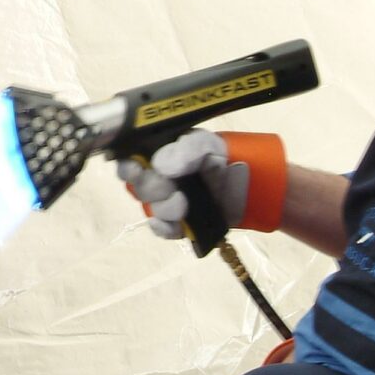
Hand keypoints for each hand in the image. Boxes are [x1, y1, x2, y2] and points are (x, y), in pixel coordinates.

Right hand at [115, 125, 248, 240]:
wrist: (247, 184)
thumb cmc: (220, 157)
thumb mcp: (205, 144)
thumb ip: (185, 149)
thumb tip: (160, 165)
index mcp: (156, 155)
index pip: (128, 161)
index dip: (127, 167)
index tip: (137, 169)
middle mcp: (156, 179)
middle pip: (137, 187)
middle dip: (153, 188)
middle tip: (171, 186)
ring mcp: (165, 203)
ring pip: (151, 208)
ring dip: (166, 207)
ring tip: (184, 203)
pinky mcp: (177, 224)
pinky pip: (161, 230)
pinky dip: (166, 228)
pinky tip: (177, 223)